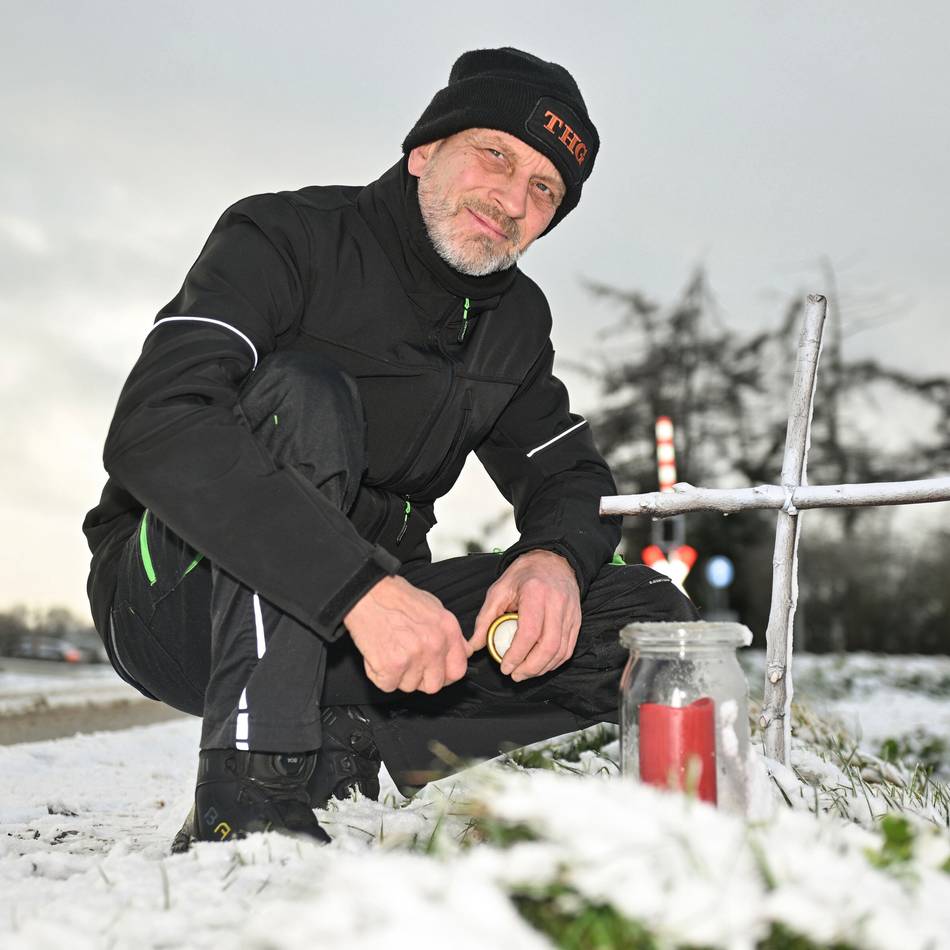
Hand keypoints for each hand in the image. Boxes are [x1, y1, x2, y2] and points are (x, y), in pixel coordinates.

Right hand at [344, 576, 470, 693]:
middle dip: (420, 679)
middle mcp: (434, 645)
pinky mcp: (391, 666)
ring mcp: (414, 656)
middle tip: (408, 663)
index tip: (435, 673)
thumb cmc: (396, 598)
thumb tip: (461, 651)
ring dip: (399, 675)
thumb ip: (450, 634)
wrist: (368, 593)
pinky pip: (388, 685)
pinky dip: (380, 674)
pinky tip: (379, 655)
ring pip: (409, 686)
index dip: (445, 675)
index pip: (458, 670)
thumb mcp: (434, 608)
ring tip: (391, 651)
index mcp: (447, 630)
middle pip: (434, 685)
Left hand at [470, 550, 580, 681]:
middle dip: (530, 667)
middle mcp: (557, 603)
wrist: (552, 560)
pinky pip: (568, 648)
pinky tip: (540, 666)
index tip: (505, 666)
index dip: (517, 655)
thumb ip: (485, 618)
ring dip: (542, 668)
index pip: (529, 632)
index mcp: (535, 593)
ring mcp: (570, 612)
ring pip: (560, 651)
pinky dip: (554, 662)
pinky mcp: (576, 620)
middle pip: (548, 646)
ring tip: (525, 673)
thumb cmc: (524, 574)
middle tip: (514, 675)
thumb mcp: (499, 589)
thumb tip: (474, 645)